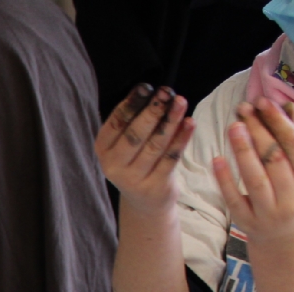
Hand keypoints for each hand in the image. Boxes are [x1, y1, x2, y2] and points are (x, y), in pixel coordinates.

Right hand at [96, 83, 194, 214]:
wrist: (144, 201)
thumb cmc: (136, 162)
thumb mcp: (126, 144)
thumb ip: (134, 122)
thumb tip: (155, 95)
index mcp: (103, 149)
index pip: (116, 123)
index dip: (132, 104)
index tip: (147, 87)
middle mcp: (114, 166)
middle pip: (135, 135)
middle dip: (152, 111)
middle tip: (166, 92)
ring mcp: (133, 179)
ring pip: (155, 146)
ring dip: (170, 122)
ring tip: (181, 102)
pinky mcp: (155, 187)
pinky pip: (170, 159)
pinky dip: (181, 139)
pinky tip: (190, 123)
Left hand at [213, 98, 293, 246]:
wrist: (286, 235)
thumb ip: (293, 139)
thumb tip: (286, 105)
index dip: (278, 122)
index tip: (263, 102)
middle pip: (274, 159)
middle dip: (258, 131)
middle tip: (244, 110)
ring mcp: (270, 213)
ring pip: (255, 178)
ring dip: (242, 150)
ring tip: (233, 126)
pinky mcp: (247, 223)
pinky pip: (234, 199)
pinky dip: (225, 179)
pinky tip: (217, 159)